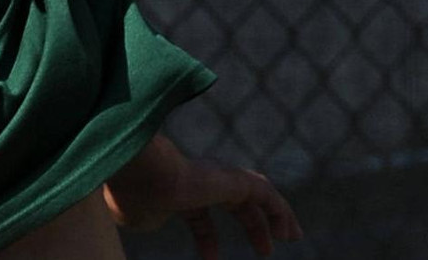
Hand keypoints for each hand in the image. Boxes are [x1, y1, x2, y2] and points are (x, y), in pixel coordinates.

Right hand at [103, 136, 301, 259]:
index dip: (205, 236)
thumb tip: (152, 217)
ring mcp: (219, 176)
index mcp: (177, 189)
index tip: (211, 257)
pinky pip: (267, 196)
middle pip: (234, 203)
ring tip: (291, 237)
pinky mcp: (236, 180)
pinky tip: (289, 232)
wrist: (144, 176)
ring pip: (257, 196)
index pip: (198, 214)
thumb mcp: (140, 215)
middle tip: (264, 250)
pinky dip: (281, 212)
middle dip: (251, 225)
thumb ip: (151, 218)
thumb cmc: (135, 197)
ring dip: (274, 217)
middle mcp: (201, 179)